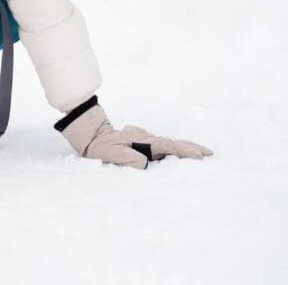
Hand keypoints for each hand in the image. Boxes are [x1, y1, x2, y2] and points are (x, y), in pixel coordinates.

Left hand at [56, 97, 212, 169]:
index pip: (167, 146)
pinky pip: (160, 145)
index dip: (184, 151)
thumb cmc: (99, 147)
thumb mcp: (111, 154)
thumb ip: (128, 159)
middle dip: (190, 148)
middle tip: (209, 154)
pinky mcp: (140, 141)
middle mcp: (144, 137)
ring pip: (167, 144)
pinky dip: (172, 149)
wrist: (88, 134)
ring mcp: (142, 138)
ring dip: (183, 148)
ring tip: (201, 154)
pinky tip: (178, 154)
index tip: (200, 156)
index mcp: (140, 140)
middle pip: (171, 143)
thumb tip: (145, 163)